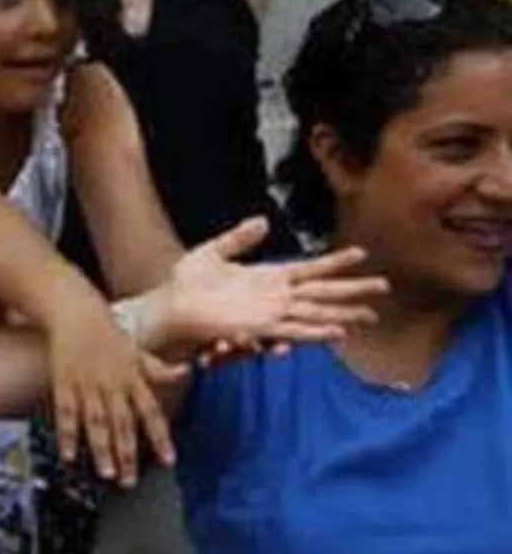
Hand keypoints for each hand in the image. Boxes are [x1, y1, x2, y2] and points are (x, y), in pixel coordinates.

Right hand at [46, 311, 173, 485]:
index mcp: (133, 377)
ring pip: (96, 422)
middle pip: (122, 423)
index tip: (170, 461)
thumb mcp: (138, 349)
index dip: (161, 436)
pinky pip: (66, 412)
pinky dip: (67, 434)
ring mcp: (87, 384)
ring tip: (106, 474)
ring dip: (101, 449)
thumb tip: (187, 372)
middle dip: (127, 453)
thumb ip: (159, 368)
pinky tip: (67, 456)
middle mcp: (113, 384)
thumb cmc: (108, 332)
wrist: (75, 311)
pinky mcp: (64, 382)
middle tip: (129, 482)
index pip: (151, 411)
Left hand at [150, 218, 385, 357]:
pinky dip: (314, 330)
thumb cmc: (186, 283)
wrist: (168, 306)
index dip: (335, 262)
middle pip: (322, 292)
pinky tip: (335, 331)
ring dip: (342, 314)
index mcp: (267, 276)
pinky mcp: (258, 328)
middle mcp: (274, 296)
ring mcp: (269, 313)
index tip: (361, 253)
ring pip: (315, 313)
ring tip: (370, 315)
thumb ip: (239, 238)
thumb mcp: (212, 252)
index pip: (310, 268)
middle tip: (384, 287)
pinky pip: (292, 330)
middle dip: (353, 290)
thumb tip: (263, 222)